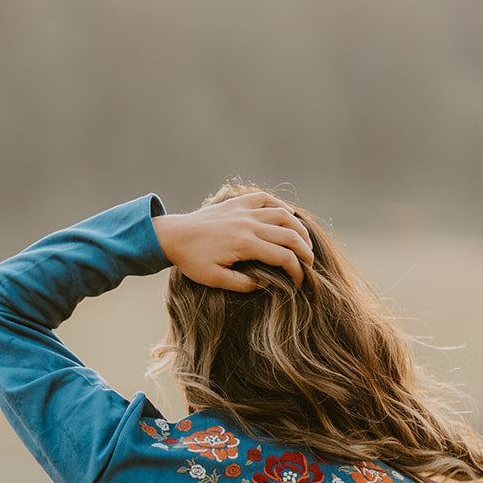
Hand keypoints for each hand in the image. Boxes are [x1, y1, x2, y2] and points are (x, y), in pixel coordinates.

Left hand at [154, 192, 314, 290]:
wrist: (173, 235)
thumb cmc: (191, 260)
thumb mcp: (214, 279)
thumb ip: (243, 283)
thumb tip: (266, 283)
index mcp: (245, 244)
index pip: (283, 257)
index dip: (297, 270)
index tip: (300, 281)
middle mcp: (248, 224)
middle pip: (290, 234)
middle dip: (305, 251)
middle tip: (310, 263)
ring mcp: (244, 210)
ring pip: (283, 214)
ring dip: (299, 229)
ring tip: (304, 242)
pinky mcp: (237, 202)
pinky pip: (266, 198)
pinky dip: (280, 205)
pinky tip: (289, 214)